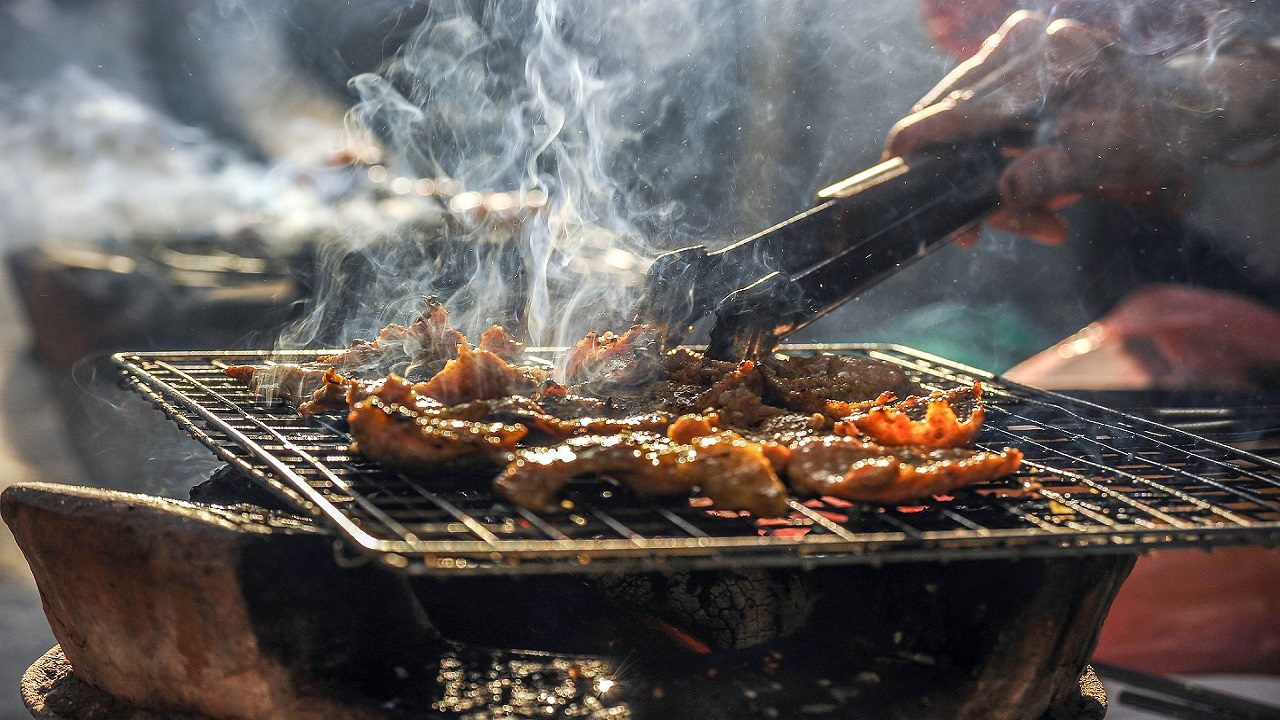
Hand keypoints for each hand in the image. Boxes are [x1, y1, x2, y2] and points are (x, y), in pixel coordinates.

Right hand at [884, 11, 1219, 244]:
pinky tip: (1024, 187)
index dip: (919, 142)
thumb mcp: (1104, 162)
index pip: (961, 106)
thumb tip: (1003, 193)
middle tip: (978, 234)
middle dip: (962, 181)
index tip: (890, 168)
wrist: (1182, 109)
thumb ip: (1050, 176)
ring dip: (982, 176)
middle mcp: (1023, 42)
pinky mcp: (1011, 60)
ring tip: (1034, 218)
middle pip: (954, 119)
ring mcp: (1014, 46)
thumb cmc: (1148, 134)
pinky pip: (976, 116)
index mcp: (1047, 60)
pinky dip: (991, 158)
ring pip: (961, 122)